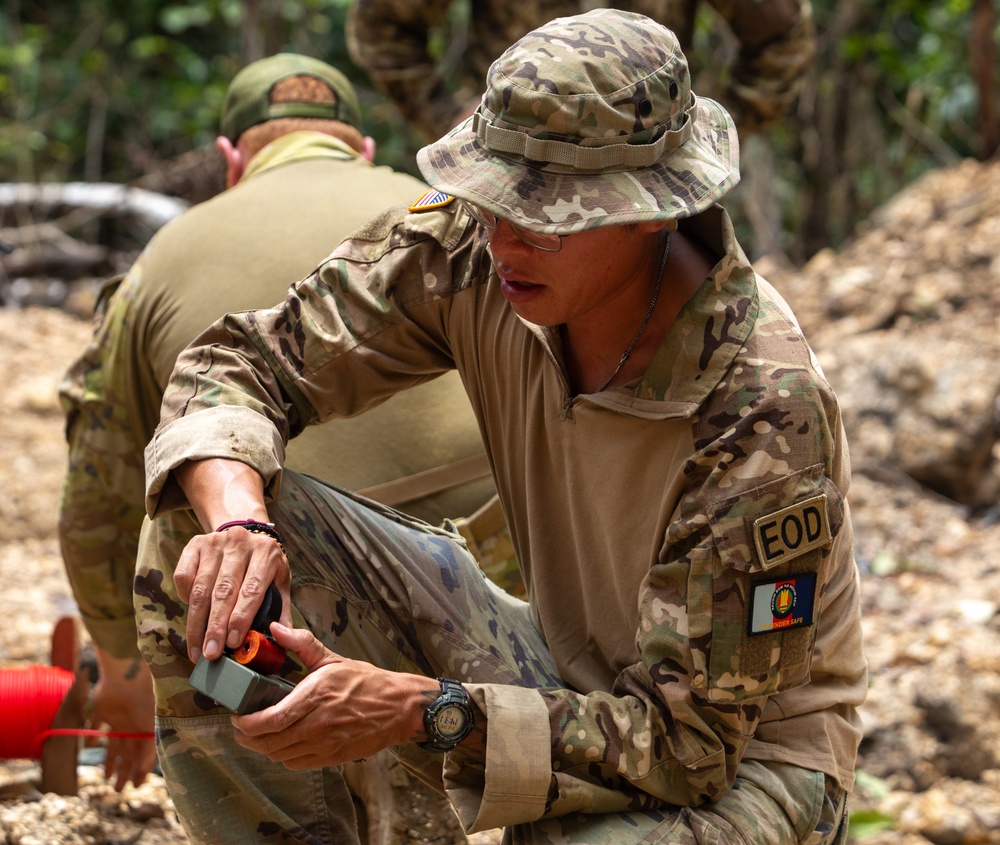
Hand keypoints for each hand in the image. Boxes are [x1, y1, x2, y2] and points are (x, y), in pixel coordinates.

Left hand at [90, 648, 156, 790]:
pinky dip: (93, 734)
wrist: (126, 677)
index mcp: (146, 728)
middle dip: (124, 771)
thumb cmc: (144, 701)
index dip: (140, 770)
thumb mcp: (150, 728)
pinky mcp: (102, 709)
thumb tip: (142, 771)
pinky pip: (96, 724)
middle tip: (118, 790)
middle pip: (127, 752)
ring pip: (113, 744)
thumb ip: (147, 749)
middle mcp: (132, 724)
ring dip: (110, 760)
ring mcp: (117, 717)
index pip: (143, 754)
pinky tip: (92, 743)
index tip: (136, 786)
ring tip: (106, 777)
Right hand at [174, 526, 291, 662]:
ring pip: (201, 587)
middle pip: (224, 591)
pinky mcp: (195, 544)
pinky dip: (184, 598)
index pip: (252, 589)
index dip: (241, 618)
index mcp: (266, 552)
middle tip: (211, 654)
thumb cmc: (264, 566)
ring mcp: (215, 542)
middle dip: (216, 627)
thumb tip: (281, 641)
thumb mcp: (279, 582)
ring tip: (198, 649)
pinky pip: (183, 576)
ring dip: (197, 623)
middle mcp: (240, 542)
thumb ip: (281, 610)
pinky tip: (192, 615)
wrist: (246, 535)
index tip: (233, 643)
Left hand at [230, 623, 435, 768]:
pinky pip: (296, 763)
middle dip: (247, 737)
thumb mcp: (333, 658)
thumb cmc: (366, 682)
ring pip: (279, 755)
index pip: (272, 719)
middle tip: (240, 727)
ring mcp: (325, 743)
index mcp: (316, 695)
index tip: (237, 717)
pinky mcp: (332, 757)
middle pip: (270, 742)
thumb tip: (275, 628)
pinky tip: (281, 743)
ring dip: (262, 747)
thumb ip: (301, 644)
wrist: (398, 707)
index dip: (247, 724)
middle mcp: (318, 723)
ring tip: (257, 734)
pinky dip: (282, 756)